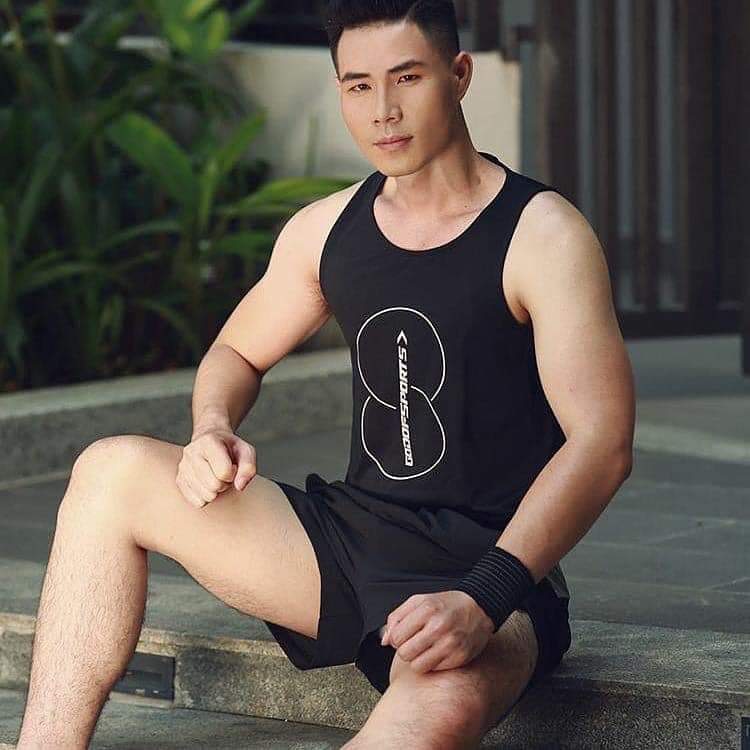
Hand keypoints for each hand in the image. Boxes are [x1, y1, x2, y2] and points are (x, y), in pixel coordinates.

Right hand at [177, 428, 256, 508]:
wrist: (210, 443)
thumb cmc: (231, 449)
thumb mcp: (246, 451)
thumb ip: (248, 467)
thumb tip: (240, 486)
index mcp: (208, 441)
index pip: (224, 472)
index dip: (233, 473)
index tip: (232, 466)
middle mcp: (191, 452)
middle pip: (214, 485)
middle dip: (225, 483)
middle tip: (224, 474)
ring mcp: (183, 467)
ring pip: (206, 495)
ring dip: (216, 491)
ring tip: (216, 477)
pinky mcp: (179, 480)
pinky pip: (197, 502)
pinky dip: (206, 497)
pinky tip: (207, 484)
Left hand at [380, 589, 494, 673]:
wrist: (479, 608)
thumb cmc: (446, 604)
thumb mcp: (419, 601)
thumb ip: (397, 617)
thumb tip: (384, 641)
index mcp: (426, 609)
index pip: (396, 637)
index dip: (398, 638)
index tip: (407, 634)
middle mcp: (438, 626)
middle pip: (405, 654)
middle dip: (407, 650)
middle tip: (417, 642)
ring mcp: (450, 643)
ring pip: (417, 666)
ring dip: (418, 659)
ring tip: (427, 648)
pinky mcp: (459, 657)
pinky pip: (434, 670)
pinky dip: (433, 664)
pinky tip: (440, 651)